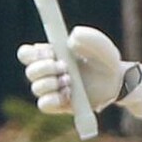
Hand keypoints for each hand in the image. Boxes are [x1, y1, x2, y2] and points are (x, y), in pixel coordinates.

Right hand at [17, 26, 134, 113]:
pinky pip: (43, 105)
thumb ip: (88, 36)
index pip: (26, 54)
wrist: (115, 81)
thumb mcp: (99, 44)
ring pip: (36, 88)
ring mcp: (51, 90)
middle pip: (30, 71)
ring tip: (70, 80)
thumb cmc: (103, 59)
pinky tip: (68, 94)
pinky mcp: (58, 105)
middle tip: (65, 66)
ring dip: (52, 83)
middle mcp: (47, 72)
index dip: (32, 54)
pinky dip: (53, 99)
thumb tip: (71, 39)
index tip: (51, 52)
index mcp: (49, 54)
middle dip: (45, 68)